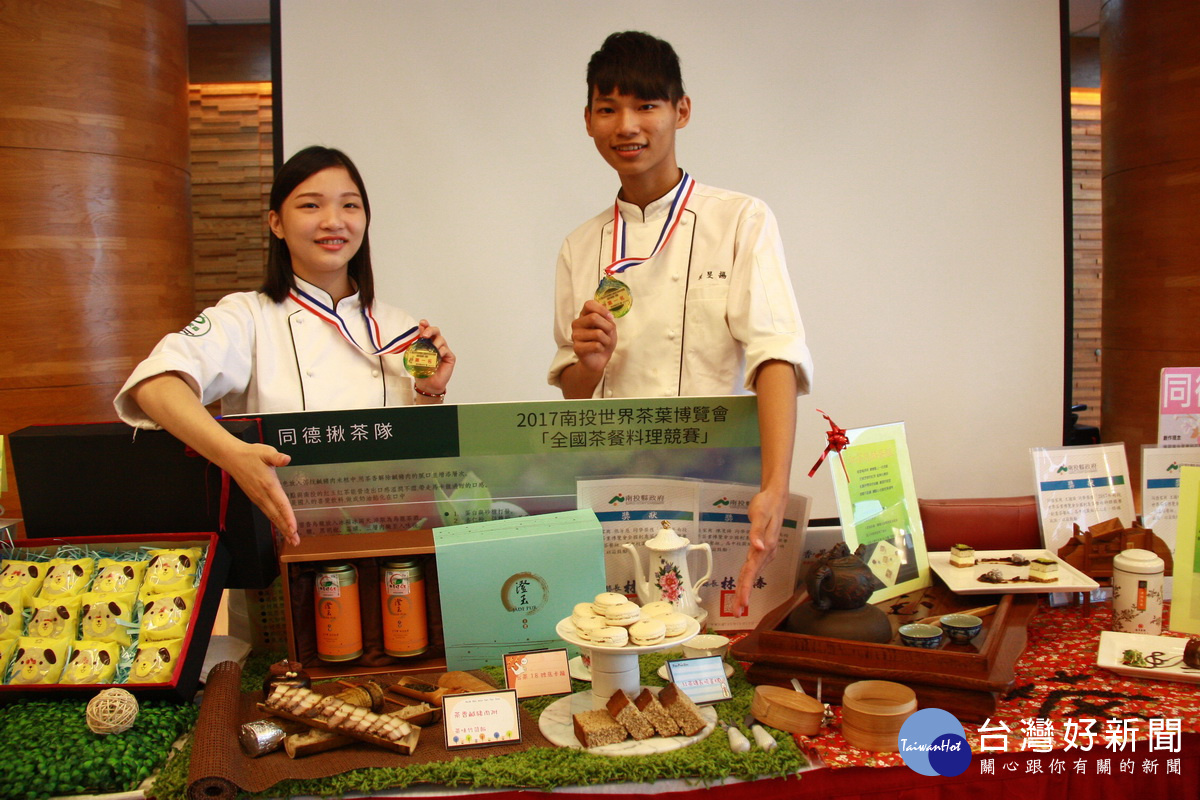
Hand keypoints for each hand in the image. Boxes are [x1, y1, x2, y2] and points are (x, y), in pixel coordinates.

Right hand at [223, 441, 299, 546]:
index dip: (287, 516)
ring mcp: (258, 498)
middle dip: (286, 529)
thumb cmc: (250, 454)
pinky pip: (268, 513)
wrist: (232, 458)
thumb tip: (286, 459)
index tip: (293, 528)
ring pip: (272, 516)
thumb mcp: (265, 452)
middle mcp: (263, 495)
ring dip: (282, 528)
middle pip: (276, 515)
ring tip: (292, 539)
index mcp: (268, 484)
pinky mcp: (256, 499)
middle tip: (296, 541)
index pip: (280, 503)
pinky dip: (276, 522)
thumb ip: (276, 457)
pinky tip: (282, 527)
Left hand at [414, 319, 454, 396]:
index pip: (427, 330)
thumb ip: (416, 346)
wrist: (427, 384)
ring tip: (429, 352)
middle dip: (430, 330)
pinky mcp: (449, 356)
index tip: (422, 323)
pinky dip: (440, 352)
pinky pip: (445, 350)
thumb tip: (415, 338)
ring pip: (441, 339)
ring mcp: (443, 350)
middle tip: (424, 335)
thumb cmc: (422, 371)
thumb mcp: (415, 357)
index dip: (425, 324)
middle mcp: (436, 344)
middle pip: (436, 331)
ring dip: (434, 344)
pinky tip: (436, 357)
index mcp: (427, 342)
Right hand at [570, 300, 616, 376]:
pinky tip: (598, 350)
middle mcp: (577, 324)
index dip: (602, 309)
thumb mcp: (609, 327)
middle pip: (594, 318)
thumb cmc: (603, 341)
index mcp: (584, 316)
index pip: (589, 304)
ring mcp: (575, 336)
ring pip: (598, 333)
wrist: (599, 359)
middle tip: (609, 334)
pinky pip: (596, 345)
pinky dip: (602, 348)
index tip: (610, 318)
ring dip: (607, 340)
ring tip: (604, 343)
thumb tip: (608, 316)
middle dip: (607, 327)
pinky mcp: (577, 348)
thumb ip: (607, 319)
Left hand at [734, 487, 787, 615]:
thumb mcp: (761, 515)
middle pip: (752, 577)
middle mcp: (765, 553)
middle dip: (744, 595)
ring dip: (745, 590)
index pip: (752, 572)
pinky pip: (752, 568)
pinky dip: (747, 579)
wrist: (775, 497)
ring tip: (739, 605)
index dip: (746, 589)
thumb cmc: (767, 505)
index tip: (742, 604)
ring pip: (752, 574)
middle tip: (737, 612)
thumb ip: (757, 533)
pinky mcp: (762, 550)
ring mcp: (765, 552)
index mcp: (765, 548)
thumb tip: (758, 548)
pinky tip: (744, 586)